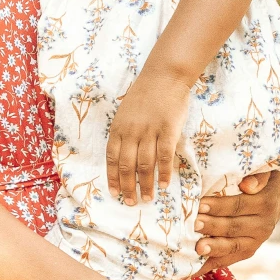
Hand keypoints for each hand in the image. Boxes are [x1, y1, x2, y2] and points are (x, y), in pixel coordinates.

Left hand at [105, 68, 192, 204]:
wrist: (164, 76)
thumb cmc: (145, 95)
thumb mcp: (125, 114)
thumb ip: (124, 134)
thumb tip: (125, 159)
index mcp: (118, 128)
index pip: (112, 158)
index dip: (113, 178)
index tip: (114, 193)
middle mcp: (131, 132)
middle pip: (127, 166)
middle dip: (128, 187)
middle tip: (131, 203)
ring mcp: (150, 131)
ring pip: (145, 165)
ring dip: (145, 184)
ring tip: (147, 198)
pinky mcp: (168, 130)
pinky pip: (165, 156)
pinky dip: (164, 172)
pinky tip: (164, 184)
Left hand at [198, 170, 279, 268]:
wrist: (274, 199)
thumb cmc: (261, 179)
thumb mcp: (265, 171)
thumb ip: (258, 175)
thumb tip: (247, 186)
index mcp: (267, 203)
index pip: (239, 205)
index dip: (219, 206)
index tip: (200, 204)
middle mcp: (264, 226)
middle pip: (234, 227)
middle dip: (212, 226)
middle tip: (193, 224)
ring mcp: (256, 242)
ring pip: (232, 246)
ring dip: (213, 248)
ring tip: (197, 248)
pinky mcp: (247, 252)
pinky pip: (228, 260)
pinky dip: (210, 264)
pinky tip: (194, 268)